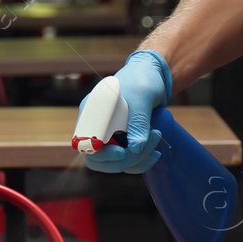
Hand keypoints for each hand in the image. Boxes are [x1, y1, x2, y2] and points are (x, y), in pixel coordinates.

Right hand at [79, 50, 170, 173]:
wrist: (153, 77)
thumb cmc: (144, 79)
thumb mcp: (142, 95)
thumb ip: (138, 121)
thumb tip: (134, 149)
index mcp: (91, 112)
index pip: (85, 143)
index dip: (101, 153)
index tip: (122, 151)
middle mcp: (95, 126)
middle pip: (97, 160)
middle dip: (124, 160)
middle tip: (149, 145)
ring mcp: (107, 136)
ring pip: (113, 164)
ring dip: (137, 159)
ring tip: (157, 137)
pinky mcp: (121, 143)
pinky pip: (125, 164)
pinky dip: (140, 163)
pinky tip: (155, 152)